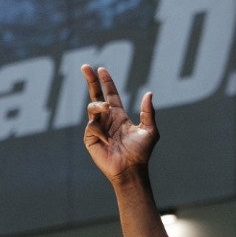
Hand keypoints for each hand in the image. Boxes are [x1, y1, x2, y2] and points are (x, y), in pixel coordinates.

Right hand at [82, 65, 157, 182]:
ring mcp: (97, 128)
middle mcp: (107, 119)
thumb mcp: (150, 130)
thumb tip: (149, 93)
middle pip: (96, 95)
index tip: (102, 69)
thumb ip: (148, 112)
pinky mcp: (90, 138)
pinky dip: (100, 130)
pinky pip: (92, 126)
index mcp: (119, 116)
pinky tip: (107, 140)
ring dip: (99, 105)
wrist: (131, 170)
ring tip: (106, 108)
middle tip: (86, 66)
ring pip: (92, 107)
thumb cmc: (141, 153)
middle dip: (91, 81)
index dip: (106, 82)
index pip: (110, 94)